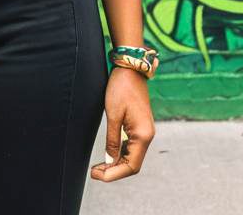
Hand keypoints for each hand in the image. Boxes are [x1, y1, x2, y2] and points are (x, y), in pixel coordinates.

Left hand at [89, 67, 155, 181]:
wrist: (131, 68)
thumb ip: (112, 140)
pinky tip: (108, 156)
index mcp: (143, 135)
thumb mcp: (113, 114)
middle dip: (114, 172)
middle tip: (94, 172)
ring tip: (98, 166)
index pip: (131, 166)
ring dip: (116, 164)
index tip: (97, 175)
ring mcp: (145, 132)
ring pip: (132, 157)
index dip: (113, 174)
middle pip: (132, 164)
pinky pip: (131, 147)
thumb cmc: (121, 88)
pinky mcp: (140, 127)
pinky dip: (120, 155)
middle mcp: (147, 136)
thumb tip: (109, 161)